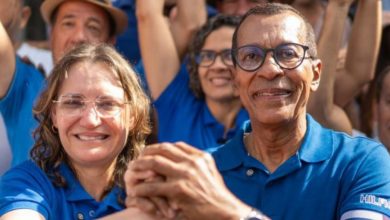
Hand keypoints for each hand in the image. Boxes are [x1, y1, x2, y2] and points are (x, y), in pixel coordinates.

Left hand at [125, 142, 251, 219]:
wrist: (224, 210)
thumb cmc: (216, 194)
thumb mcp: (210, 171)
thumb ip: (196, 162)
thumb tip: (181, 156)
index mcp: (200, 156)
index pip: (175, 146)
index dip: (159, 148)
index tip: (150, 152)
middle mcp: (192, 162)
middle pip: (162, 150)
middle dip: (147, 153)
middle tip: (137, 159)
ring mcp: (185, 175)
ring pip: (155, 163)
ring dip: (140, 166)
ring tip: (132, 171)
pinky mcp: (178, 190)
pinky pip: (153, 186)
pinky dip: (142, 188)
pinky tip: (136, 191)